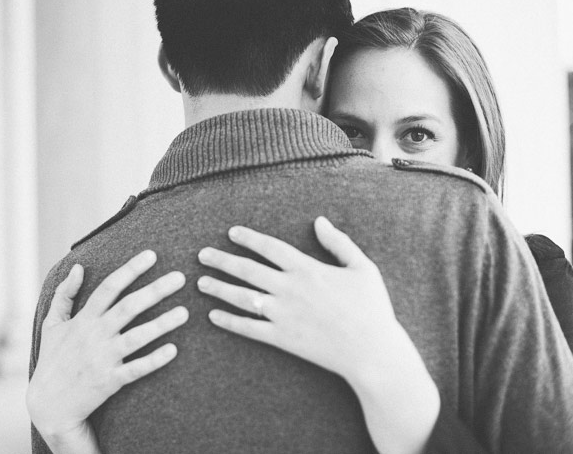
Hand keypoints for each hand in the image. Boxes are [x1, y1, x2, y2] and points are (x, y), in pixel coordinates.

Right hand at [27, 251, 188, 453]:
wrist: (47, 406)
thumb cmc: (52, 361)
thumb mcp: (51, 325)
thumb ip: (64, 295)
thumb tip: (78, 267)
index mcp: (83, 319)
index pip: (109, 288)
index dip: (130, 270)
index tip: (152, 255)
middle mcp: (94, 335)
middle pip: (128, 307)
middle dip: (155, 291)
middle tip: (180, 277)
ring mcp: (103, 358)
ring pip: (136, 337)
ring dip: (162, 324)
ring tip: (185, 312)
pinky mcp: (109, 381)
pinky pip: (136, 369)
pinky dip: (154, 360)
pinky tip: (173, 350)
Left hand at [197, 217, 438, 453]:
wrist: (372, 351)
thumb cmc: (371, 308)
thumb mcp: (363, 267)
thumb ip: (339, 242)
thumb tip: (319, 220)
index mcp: (308, 269)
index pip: (270, 247)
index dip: (248, 238)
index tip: (231, 233)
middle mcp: (290, 289)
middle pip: (247, 270)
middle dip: (222, 260)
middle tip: (202, 255)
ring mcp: (283, 314)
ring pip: (242, 297)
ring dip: (219, 289)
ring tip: (200, 283)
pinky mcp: (282, 338)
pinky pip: (249, 328)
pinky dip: (229, 322)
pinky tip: (213, 316)